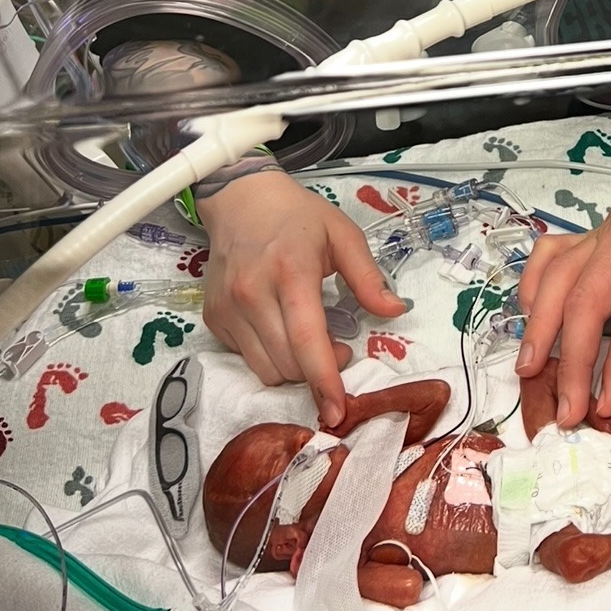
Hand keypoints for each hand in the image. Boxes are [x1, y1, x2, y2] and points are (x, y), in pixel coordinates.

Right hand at [199, 169, 404, 422]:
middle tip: (338, 348)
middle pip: (287, 363)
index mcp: (290, 271)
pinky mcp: (213, 318)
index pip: (306, 339)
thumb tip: (396, 310)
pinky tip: (280, 329)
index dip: (324, 379)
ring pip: (265, 369)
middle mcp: (253, 294)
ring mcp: (228, 308)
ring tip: (310, 339)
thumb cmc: (299, 218)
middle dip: (318, 372)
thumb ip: (368, 277)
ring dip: (294, 369)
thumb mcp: (343, 235)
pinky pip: (246, 358)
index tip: (338, 410)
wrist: (242, 200)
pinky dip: (269, 356)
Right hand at [515, 109, 610, 427]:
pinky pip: (553, 256)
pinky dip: (534, 285)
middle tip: (567, 409)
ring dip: (540, 327)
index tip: (610, 398)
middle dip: (570, 358)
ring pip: (558, 280)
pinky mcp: (595, 232)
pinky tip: (528, 316)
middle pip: (585, 300)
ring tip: (529, 371)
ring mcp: (604, 233)